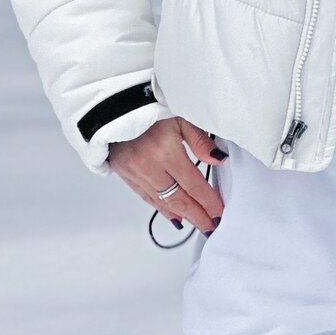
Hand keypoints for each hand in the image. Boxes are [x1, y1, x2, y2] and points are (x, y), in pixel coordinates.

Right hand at [107, 115, 225, 233]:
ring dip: (182, 215)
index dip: (208, 201)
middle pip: (178, 199)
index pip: (192, 184)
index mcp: (165, 151)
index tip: (220, 211)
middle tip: (212, 226)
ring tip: (198, 224)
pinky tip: (174, 216)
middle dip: (197, 215)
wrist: (115, 108)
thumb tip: (219, 159)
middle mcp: (148, 167)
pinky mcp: (126, 176)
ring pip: (162, 202)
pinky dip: (162, 208)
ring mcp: (135, 174)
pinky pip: (147, 198)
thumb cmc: (150, 109)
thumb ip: (200, 140)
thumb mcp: (181, 117)